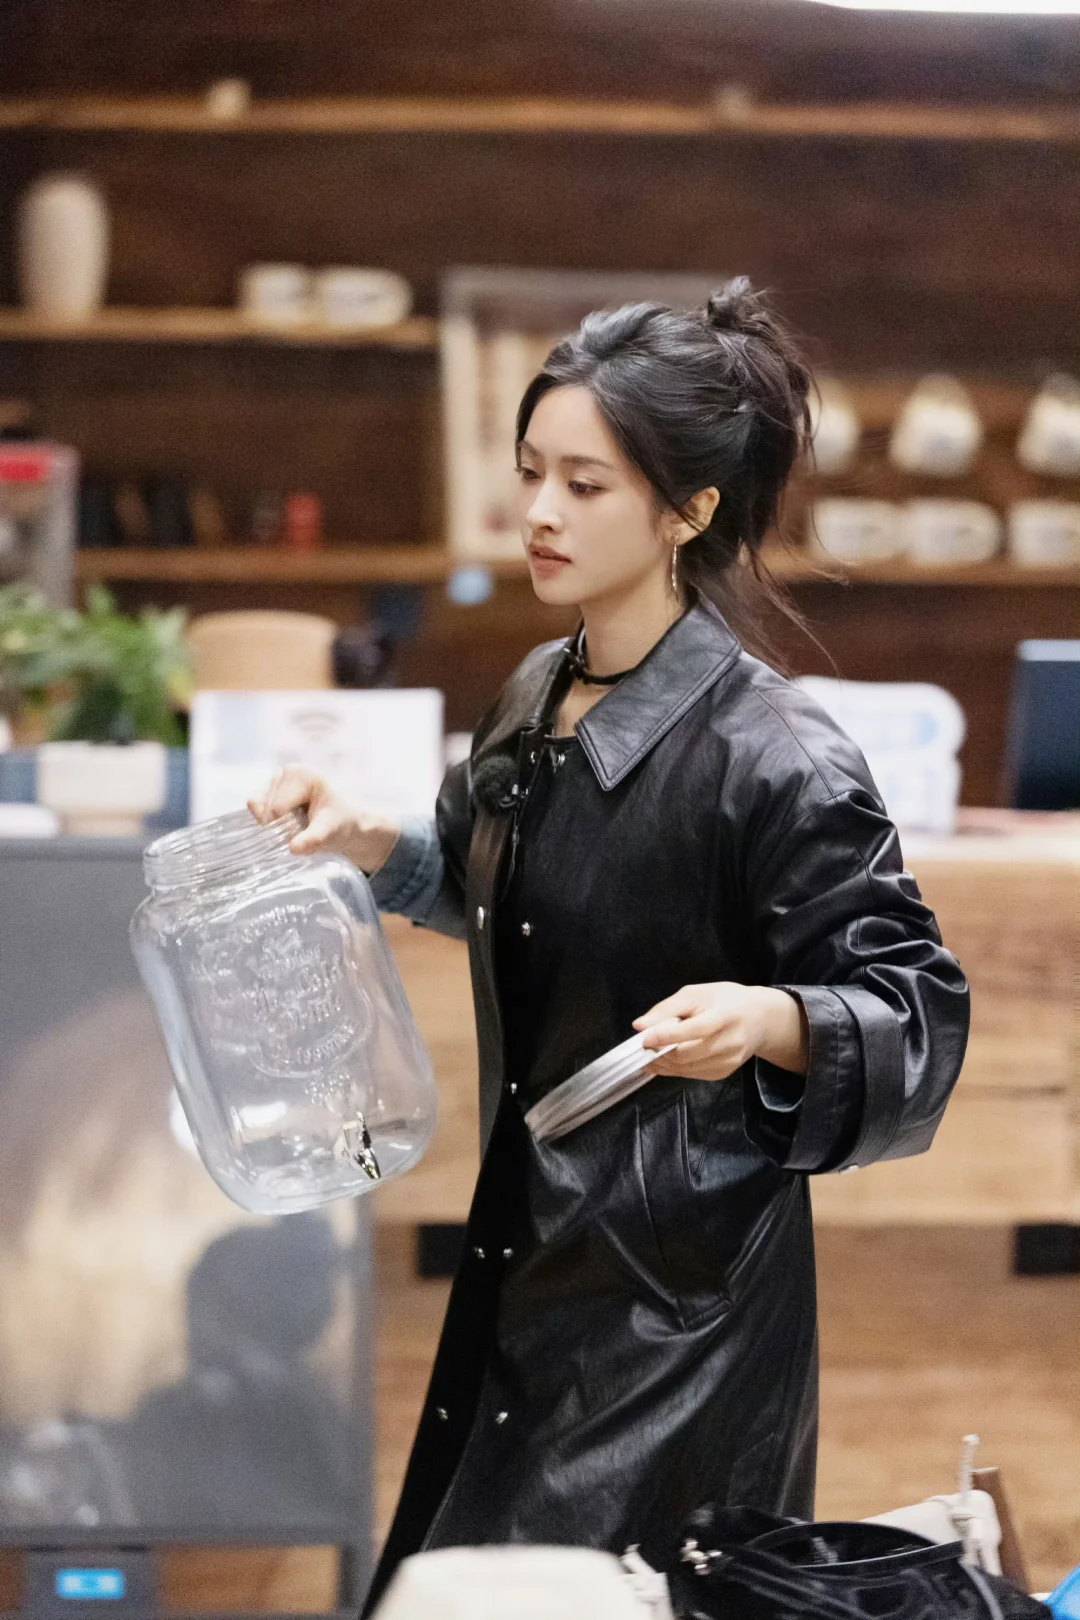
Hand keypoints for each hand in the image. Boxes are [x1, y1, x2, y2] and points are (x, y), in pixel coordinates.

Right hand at [248, 766, 399, 873]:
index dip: (285, 828)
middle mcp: (287, 772)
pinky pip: (255, 806)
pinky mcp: (269, 788)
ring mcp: (276, 778)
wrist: (345, 822)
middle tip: (302, 829)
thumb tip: (294, 848)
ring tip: (296, 823)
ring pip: (257, 807)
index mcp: (302, 775)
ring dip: (273, 823)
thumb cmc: (339, 823)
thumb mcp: (329, 832)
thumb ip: (312, 839)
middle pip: (266, 808)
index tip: (306, 831)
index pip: (277, 808)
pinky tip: (287, 820)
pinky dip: (267, 819)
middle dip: (279, 826)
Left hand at [633, 982, 807, 1081]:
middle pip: (687, 1055)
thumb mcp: (696, 994)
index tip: (643, 1038)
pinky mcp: (724, 1073)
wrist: (760, 1019)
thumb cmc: (725, 1000)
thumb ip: (667, 1009)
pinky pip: (693, 1075)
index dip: (665, 1036)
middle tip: (643, 1047)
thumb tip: (639, 1026)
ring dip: (663, 1065)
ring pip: (687, 1069)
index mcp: (724, 1016)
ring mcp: (729, 1061)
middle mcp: (730, 1042)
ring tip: (649, 1055)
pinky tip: (666, 1061)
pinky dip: (675, 1070)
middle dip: (659, 1054)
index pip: (692, 1030)